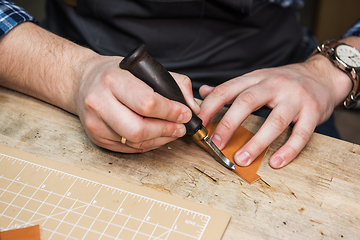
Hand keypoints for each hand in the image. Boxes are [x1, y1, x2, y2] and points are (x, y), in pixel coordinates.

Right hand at [76, 55, 199, 152]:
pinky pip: (129, 148)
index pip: (146, 103)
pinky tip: (157, 136)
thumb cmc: (116, 75)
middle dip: (166, 131)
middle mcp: (99, 103)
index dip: (171, 112)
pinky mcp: (97, 138)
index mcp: (112, 80)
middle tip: (181, 128)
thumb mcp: (144, 69)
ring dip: (160, 140)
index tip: (185, 114)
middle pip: (139, 129)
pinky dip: (148, 144)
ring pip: (135, 142)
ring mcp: (95, 124)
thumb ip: (174, 83)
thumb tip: (192, 108)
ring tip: (172, 131)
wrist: (83, 82)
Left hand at [198, 54, 351, 167]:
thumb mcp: (257, 78)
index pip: (228, 89)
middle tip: (216, 143)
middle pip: (248, 101)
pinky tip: (275, 162)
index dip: (210, 106)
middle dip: (229, 123)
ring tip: (241, 159)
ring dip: (256, 143)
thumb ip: (232, 87)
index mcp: (256, 78)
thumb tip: (203, 91)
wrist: (323, 76)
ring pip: (275, 121)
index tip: (198, 123)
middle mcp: (275, 85)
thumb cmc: (285, 81)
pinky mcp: (313, 112)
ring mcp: (296, 98)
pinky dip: (288, 150)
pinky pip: (301, 134)